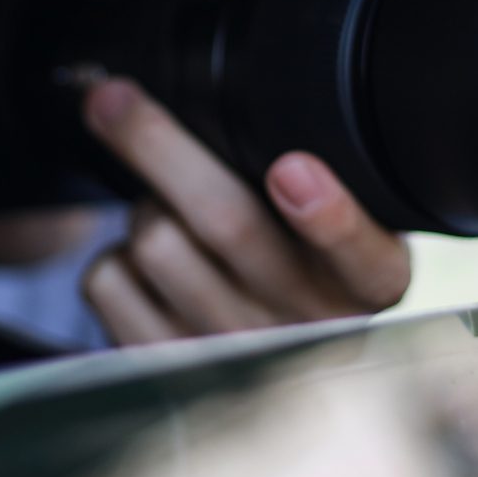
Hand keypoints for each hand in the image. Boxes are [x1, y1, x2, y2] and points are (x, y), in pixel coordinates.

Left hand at [77, 79, 410, 343]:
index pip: (359, 253)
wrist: (281, 377)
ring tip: (172, 213)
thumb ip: (314, 176)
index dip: (326, 214)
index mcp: (369, 281)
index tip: (293, 169)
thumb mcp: (345, 235)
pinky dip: (111, 257)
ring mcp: (235, 358)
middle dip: (159, 144)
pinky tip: (148, 268)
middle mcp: (307, 327)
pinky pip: (108, 282)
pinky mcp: (165, 368)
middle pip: (228, 223)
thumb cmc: (308, 271)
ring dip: (145, 206)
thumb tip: (201, 108)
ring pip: (156, 242)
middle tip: (114, 99)